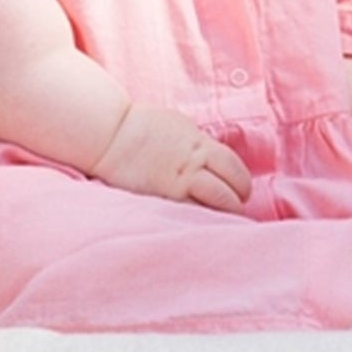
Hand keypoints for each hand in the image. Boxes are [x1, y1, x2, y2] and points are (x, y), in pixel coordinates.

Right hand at [90, 103, 252, 213]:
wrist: (110, 134)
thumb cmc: (141, 127)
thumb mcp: (179, 126)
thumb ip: (197, 143)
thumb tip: (211, 155)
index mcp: (198, 143)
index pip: (233, 166)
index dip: (242, 182)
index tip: (242, 192)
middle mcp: (193, 163)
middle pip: (229, 188)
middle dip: (237, 201)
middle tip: (235, 209)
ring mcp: (178, 183)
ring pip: (215, 202)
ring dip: (223, 214)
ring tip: (221, 221)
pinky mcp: (161, 197)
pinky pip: (188, 212)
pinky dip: (197, 219)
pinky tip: (198, 226)